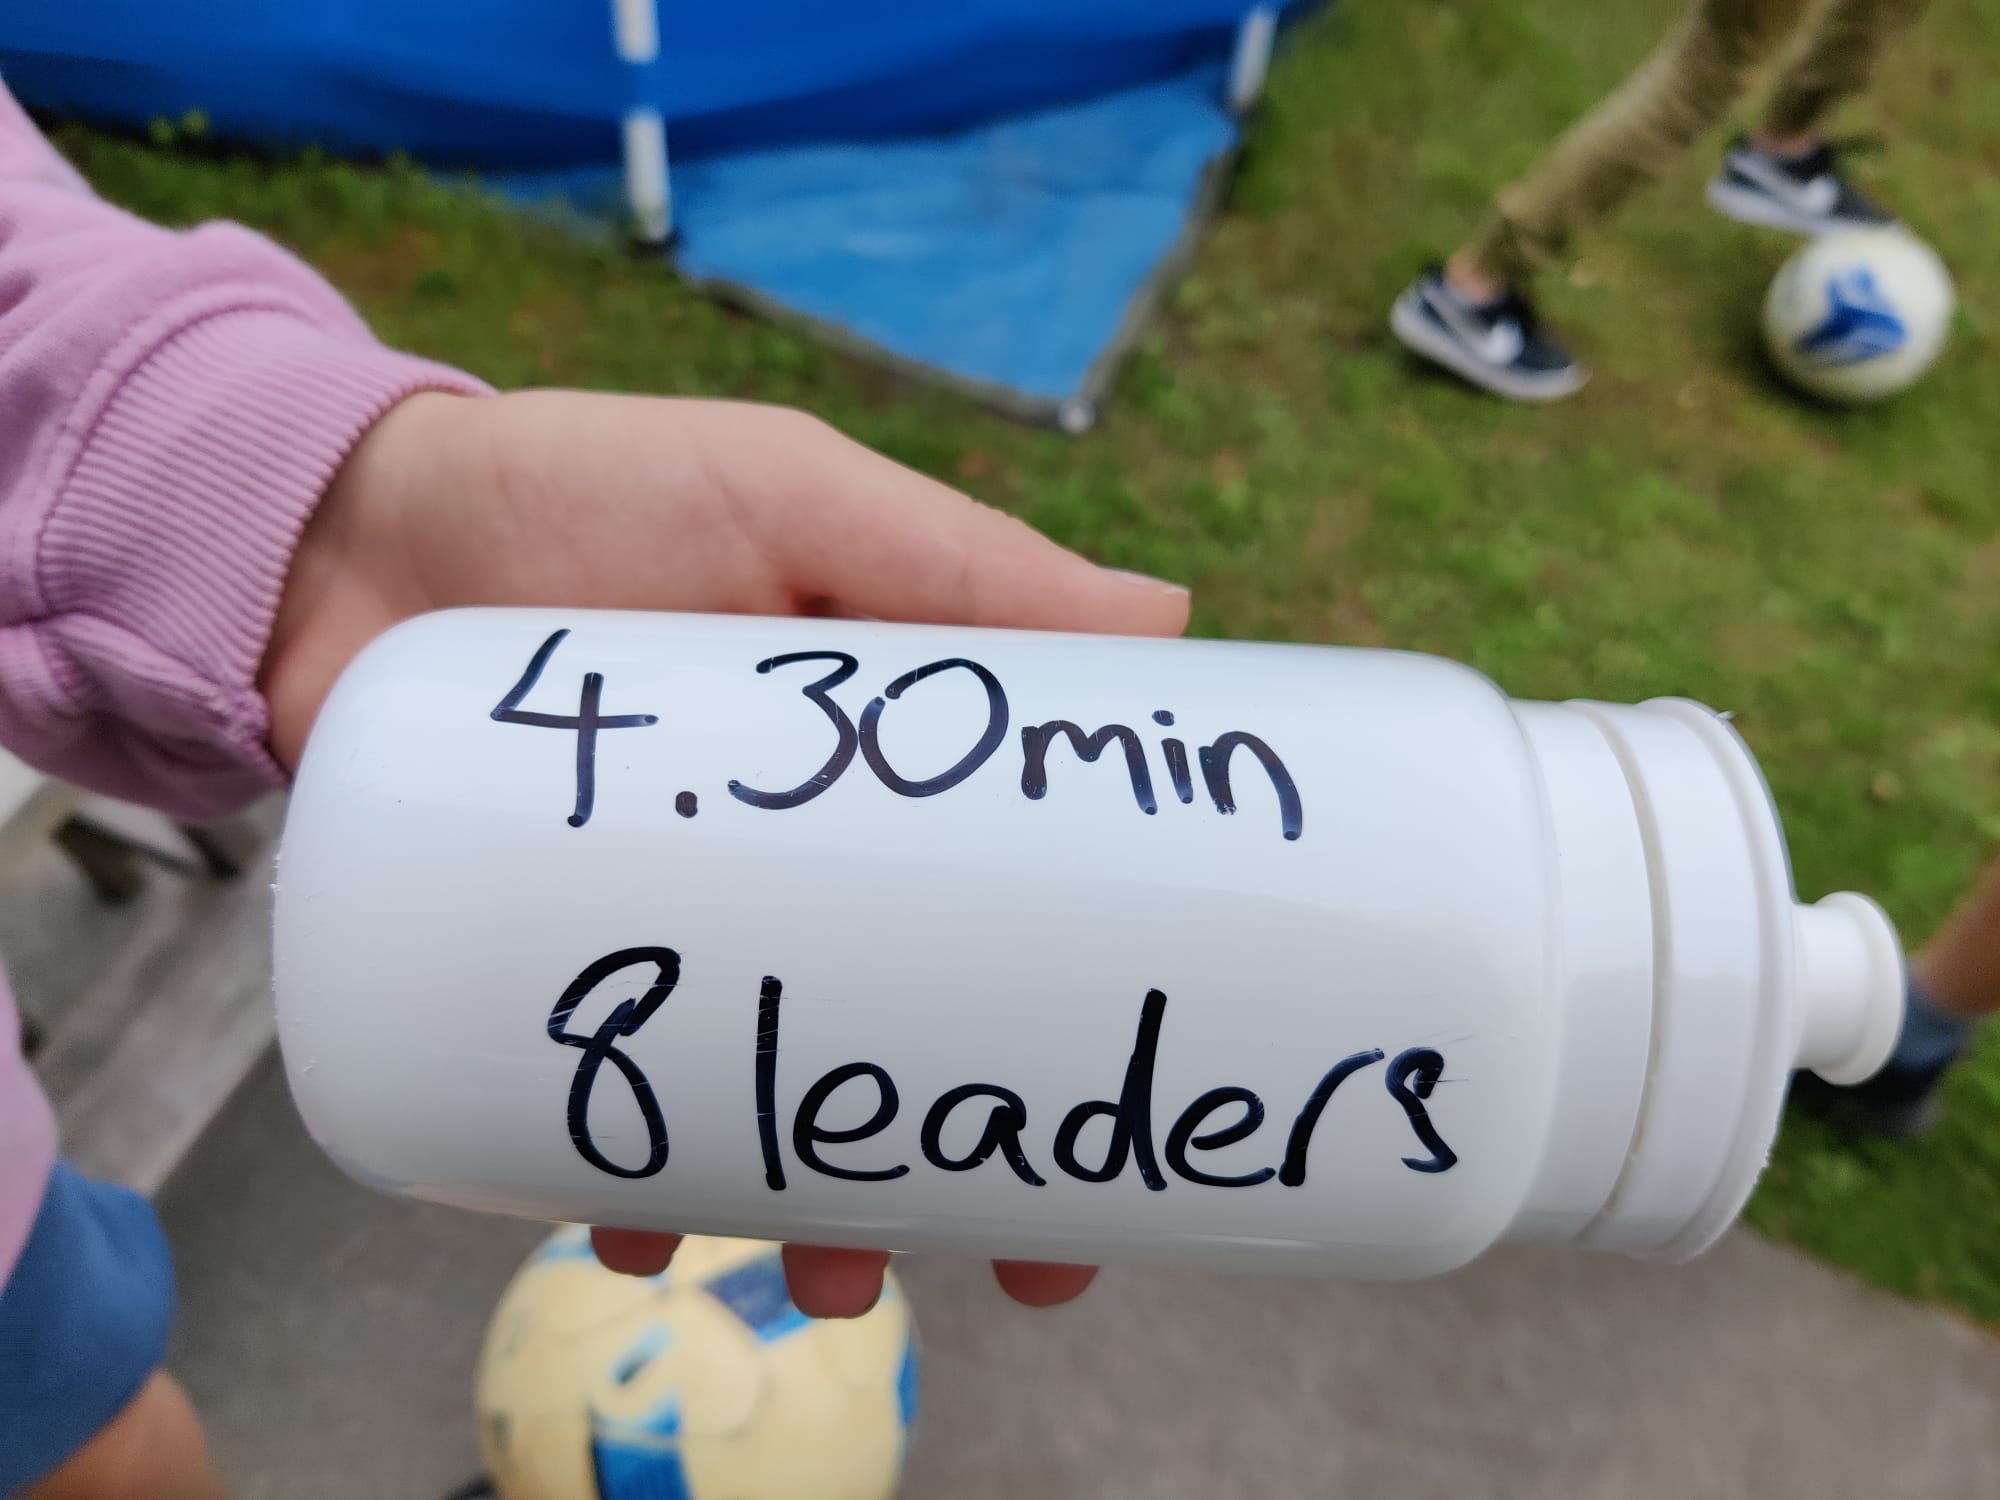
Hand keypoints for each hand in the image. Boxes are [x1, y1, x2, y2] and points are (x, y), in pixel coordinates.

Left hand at [261, 389, 1190, 1316]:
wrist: (336, 536)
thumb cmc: (587, 487)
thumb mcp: (791, 498)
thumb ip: (960, 558)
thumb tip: (1172, 619)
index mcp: (882, 773)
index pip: (1013, 904)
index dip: (1077, 1016)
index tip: (1133, 1115)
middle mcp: (791, 867)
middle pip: (905, 1038)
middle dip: (967, 1166)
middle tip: (1024, 1263)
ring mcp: (669, 926)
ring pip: (767, 1099)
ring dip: (812, 1205)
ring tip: (828, 1272)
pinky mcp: (546, 969)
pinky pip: (606, 1105)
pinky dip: (628, 1178)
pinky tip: (633, 1227)